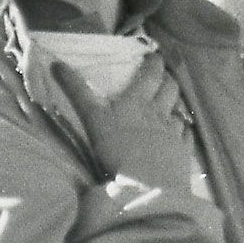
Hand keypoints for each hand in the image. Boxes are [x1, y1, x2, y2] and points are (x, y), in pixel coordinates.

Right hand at [52, 54, 193, 187]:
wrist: (146, 186)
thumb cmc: (117, 150)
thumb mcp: (92, 119)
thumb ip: (77, 92)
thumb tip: (56, 64)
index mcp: (139, 101)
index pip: (152, 73)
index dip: (155, 62)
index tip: (154, 55)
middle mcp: (159, 112)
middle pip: (170, 88)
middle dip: (168, 79)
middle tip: (163, 77)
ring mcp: (173, 133)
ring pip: (179, 110)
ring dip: (176, 103)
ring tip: (171, 103)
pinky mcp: (181, 153)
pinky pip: (186, 135)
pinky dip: (184, 130)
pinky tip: (181, 132)